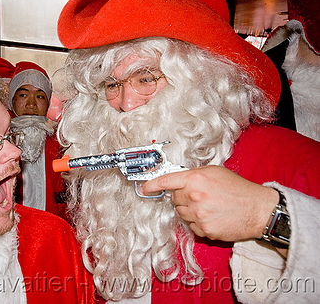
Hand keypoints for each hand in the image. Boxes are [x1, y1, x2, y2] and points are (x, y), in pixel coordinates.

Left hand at [139, 165, 278, 241]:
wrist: (258, 209)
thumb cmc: (238, 189)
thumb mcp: (215, 172)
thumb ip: (194, 175)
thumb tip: (177, 182)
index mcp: (195, 178)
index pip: (166, 181)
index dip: (152, 185)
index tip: (144, 188)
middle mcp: (194, 196)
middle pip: (174, 198)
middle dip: (182, 197)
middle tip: (200, 196)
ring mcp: (198, 214)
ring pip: (180, 213)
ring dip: (189, 210)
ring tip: (208, 206)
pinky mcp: (204, 230)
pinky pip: (191, 226)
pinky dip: (198, 223)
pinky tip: (213, 217)